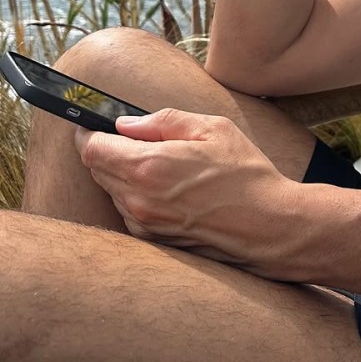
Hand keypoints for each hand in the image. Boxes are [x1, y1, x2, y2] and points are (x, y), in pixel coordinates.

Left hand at [74, 109, 292, 271]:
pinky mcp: (154, 239)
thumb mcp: (213, 130)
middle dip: (107, 151)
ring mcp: (144, 223)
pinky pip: (129, 211)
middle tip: (135, 141)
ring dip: (123, 175)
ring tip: (161, 166)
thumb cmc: (247, 176)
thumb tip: (127, 124)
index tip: (98, 126)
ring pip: (111, 191)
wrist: (269, 226)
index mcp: (149, 165)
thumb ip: (164, 122)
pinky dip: (137, 196)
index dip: (90, 132)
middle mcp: (138, 198)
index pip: (92, 148)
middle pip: (96, 170)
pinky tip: (169, 190)